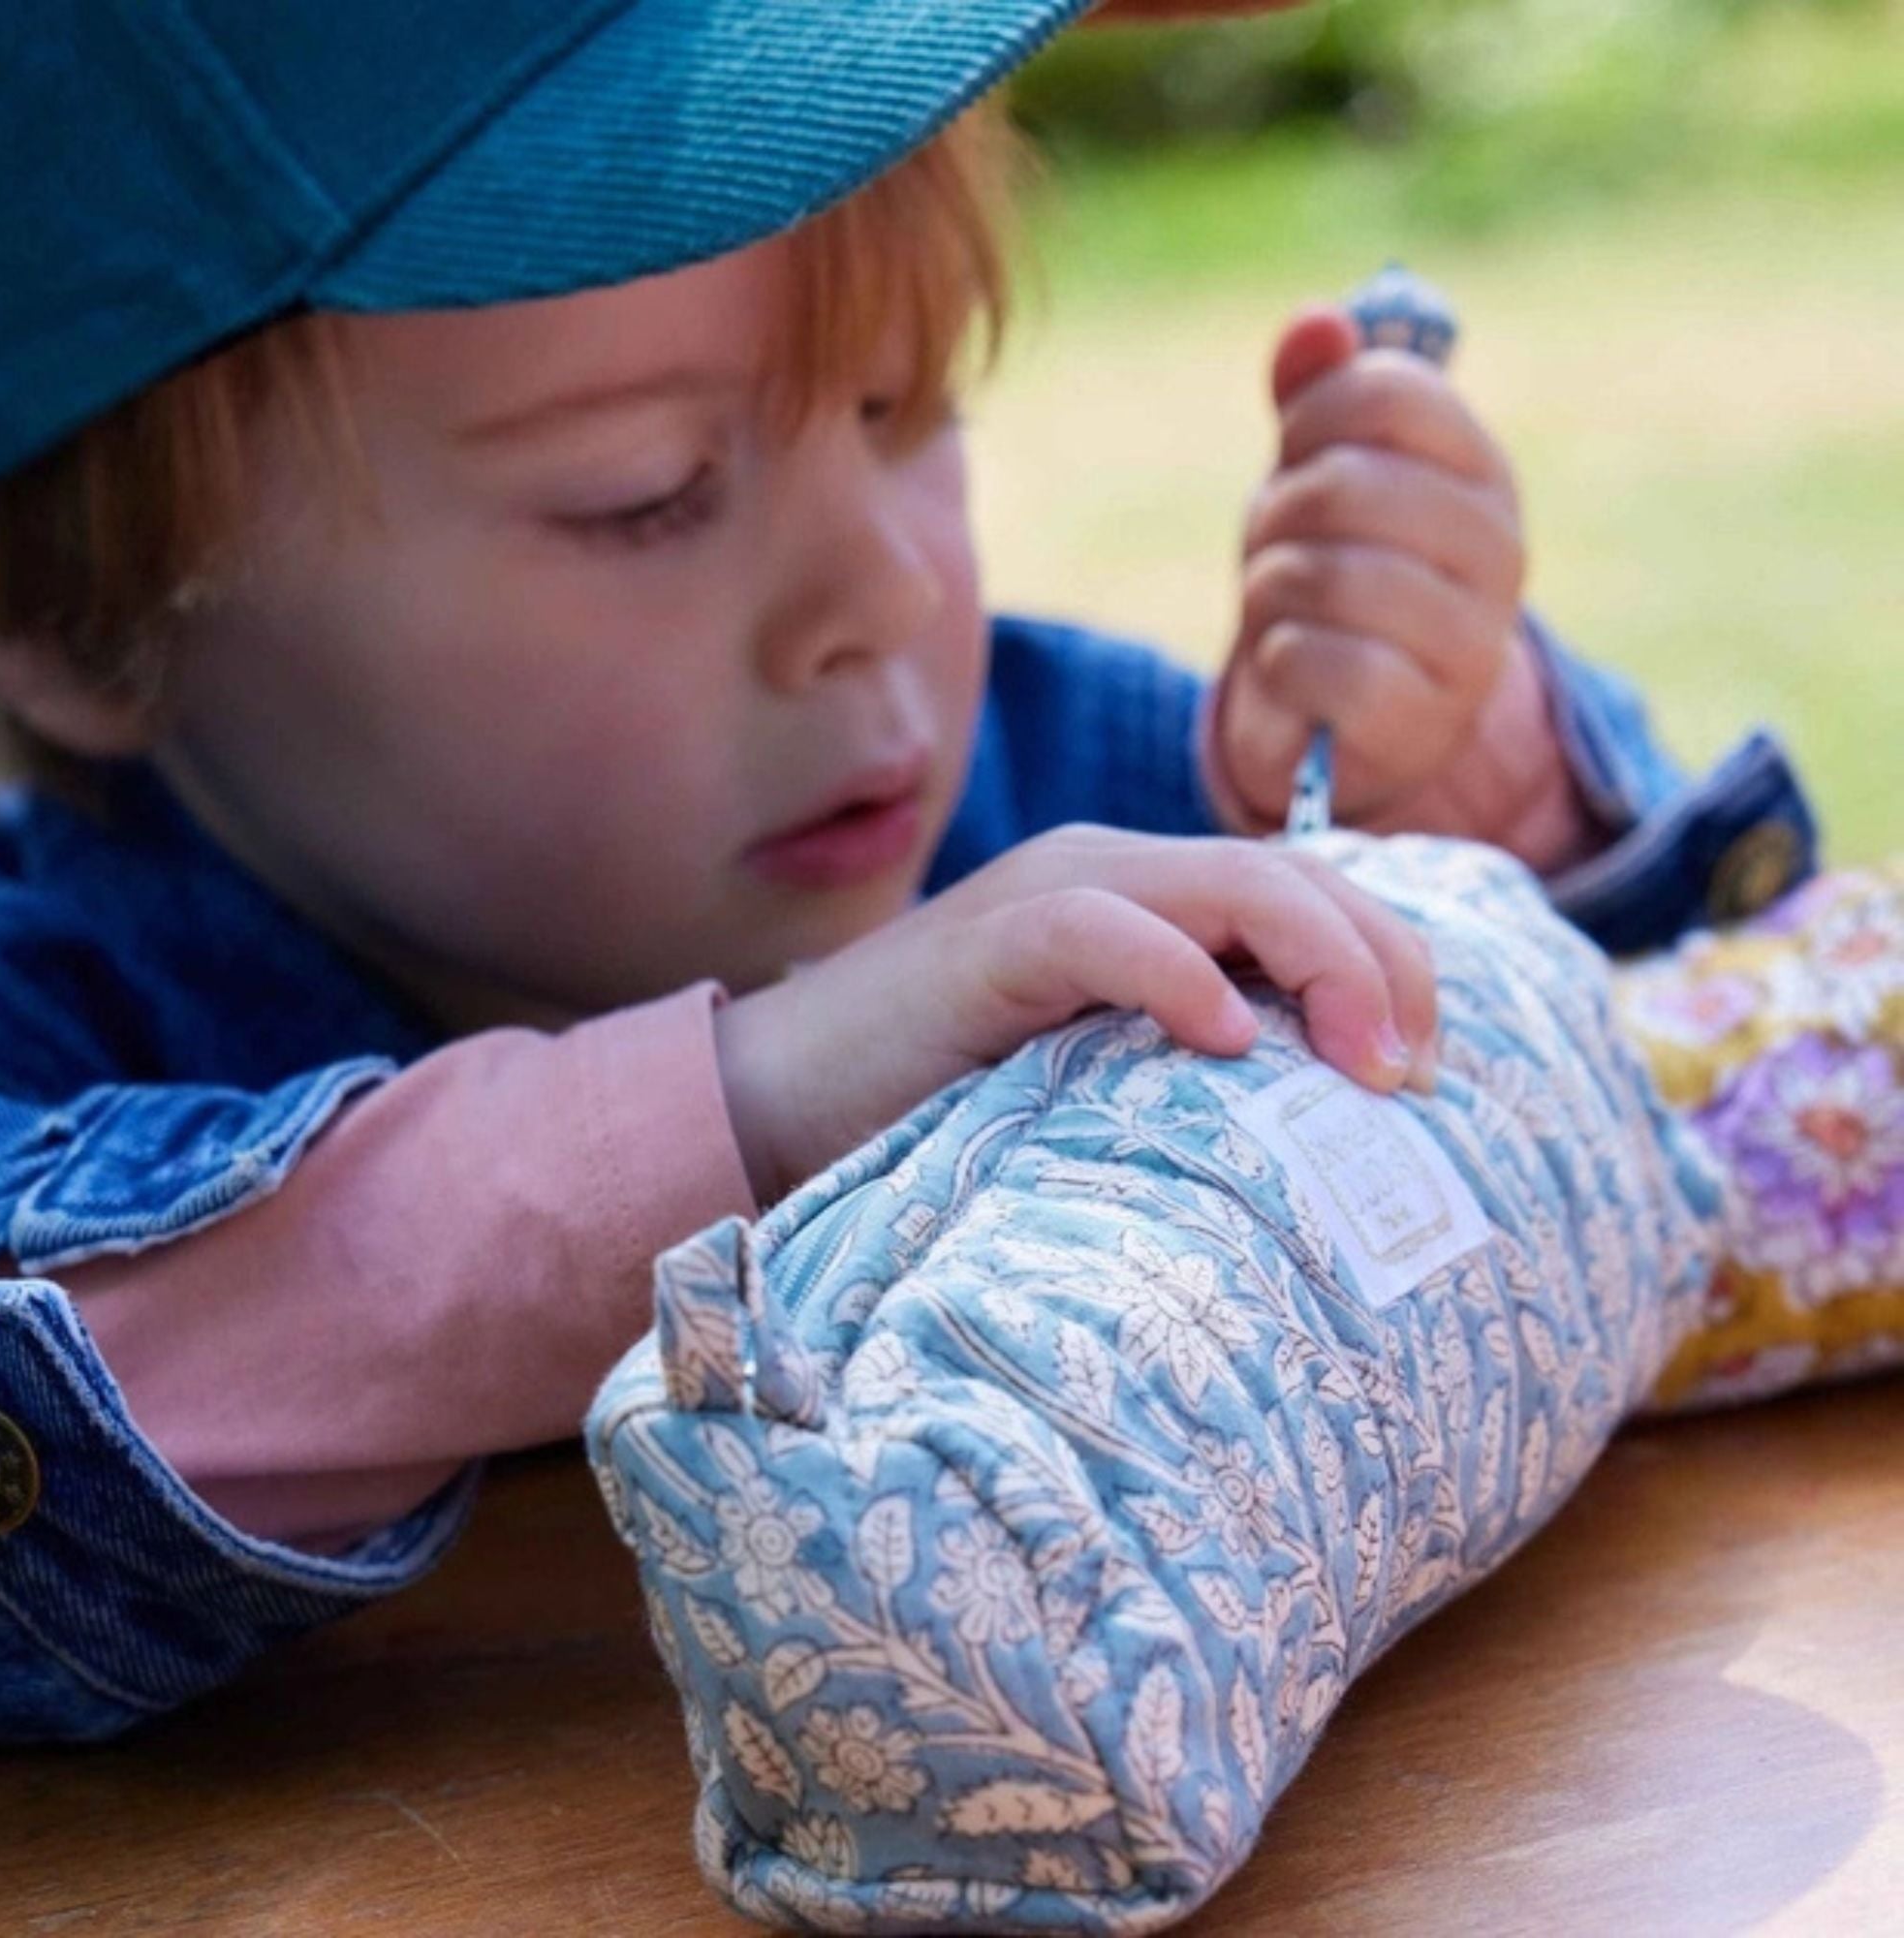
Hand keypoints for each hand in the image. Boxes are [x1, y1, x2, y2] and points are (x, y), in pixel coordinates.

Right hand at [714, 825, 1437, 1202]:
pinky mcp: (987, 944)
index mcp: (1148, 902)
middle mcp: (1111, 875)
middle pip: (1297, 875)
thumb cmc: (939, 1116)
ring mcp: (1050, 896)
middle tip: (1414, 1079)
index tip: (1425, 1079)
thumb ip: (1190, 1078)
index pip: (1310, 893)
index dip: (1391, 966)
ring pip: (1231, 883)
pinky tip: (1225, 1046)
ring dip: (1322, 963)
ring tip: (1363, 1064)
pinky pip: (1104, 930)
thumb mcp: (1100, 1089)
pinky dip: (1179, 976)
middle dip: (1384, 964)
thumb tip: (1322, 1148)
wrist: (773, 1106)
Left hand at [1211, 308, 1591, 864]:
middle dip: (1278, 515)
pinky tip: (1293, 667)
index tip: (1294, 454)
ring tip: (1284, 609)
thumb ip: (1316, 395)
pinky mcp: (1421, 719)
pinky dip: (1278, 661)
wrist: (1342, 718)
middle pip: (1348, 487)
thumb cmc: (1332, 573)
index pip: (1393, 395)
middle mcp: (1499, 551)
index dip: (1312, 416)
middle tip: (1276, 546)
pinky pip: (1318, 662)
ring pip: (1324, 576)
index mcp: (1482, 473)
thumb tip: (1316, 322)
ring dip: (1269, 591)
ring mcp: (1470, 642)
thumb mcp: (1318, 474)